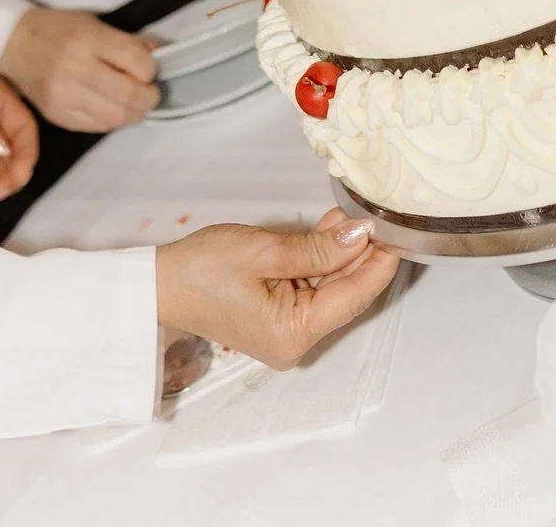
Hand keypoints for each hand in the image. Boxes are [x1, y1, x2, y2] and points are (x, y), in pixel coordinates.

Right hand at [0, 8, 159, 132]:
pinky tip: (112, 108)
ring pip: (115, 117)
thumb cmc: (56, 29)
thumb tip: (158, 54)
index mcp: (87, 39)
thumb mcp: (92, 22)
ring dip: (133, 113)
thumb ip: (125, 40)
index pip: (135, 60)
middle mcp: (75, 70)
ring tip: (134, 103)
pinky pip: (96, 127)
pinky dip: (112, 121)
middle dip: (149, 97)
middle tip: (150, 93)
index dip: (151, 68)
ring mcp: (64, 97)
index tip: (150, 69)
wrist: (10, 46)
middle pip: (128, 95)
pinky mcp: (57, 117)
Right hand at [155, 209, 400, 369]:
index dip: (380, 261)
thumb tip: (361, 235)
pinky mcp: (276, 320)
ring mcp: (286, 333)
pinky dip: (318, 263)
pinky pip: (310, 291)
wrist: (158, 284)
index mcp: (295, 333)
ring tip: (345, 217)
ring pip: (329, 289)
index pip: (355, 295)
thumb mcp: (266, 250)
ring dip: (338, 254)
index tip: (397, 229)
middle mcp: (296, 342)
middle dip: (359, 253)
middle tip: (371, 213)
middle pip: (345, 294)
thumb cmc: (204, 268)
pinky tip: (326, 232)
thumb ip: (318, 247)